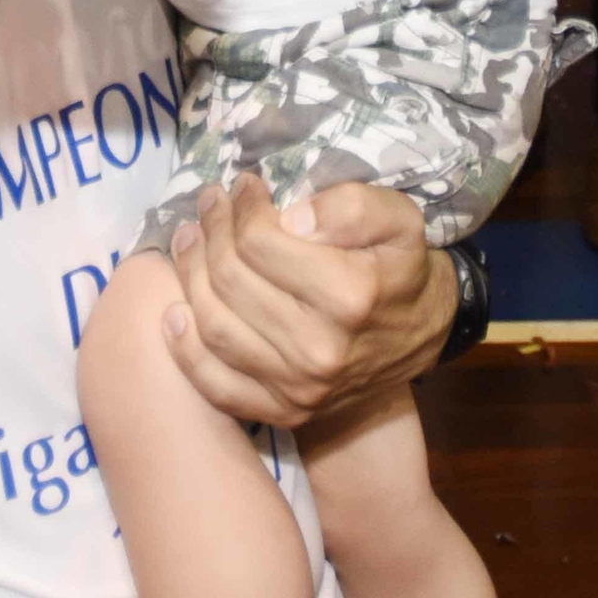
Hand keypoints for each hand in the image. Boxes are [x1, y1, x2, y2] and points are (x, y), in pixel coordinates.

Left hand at [158, 174, 453, 427]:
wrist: (422, 333)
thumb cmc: (401, 266)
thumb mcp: (399, 218)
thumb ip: (351, 207)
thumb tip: (292, 217)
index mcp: (350, 295)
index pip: (259, 242)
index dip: (241, 206)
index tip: (242, 185)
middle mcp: (321, 349)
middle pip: (230, 280)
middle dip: (210, 231)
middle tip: (208, 204)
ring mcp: (300, 388)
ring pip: (215, 327)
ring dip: (189, 276)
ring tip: (188, 240)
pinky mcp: (286, 412)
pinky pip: (217, 387)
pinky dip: (186, 351)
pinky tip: (175, 313)